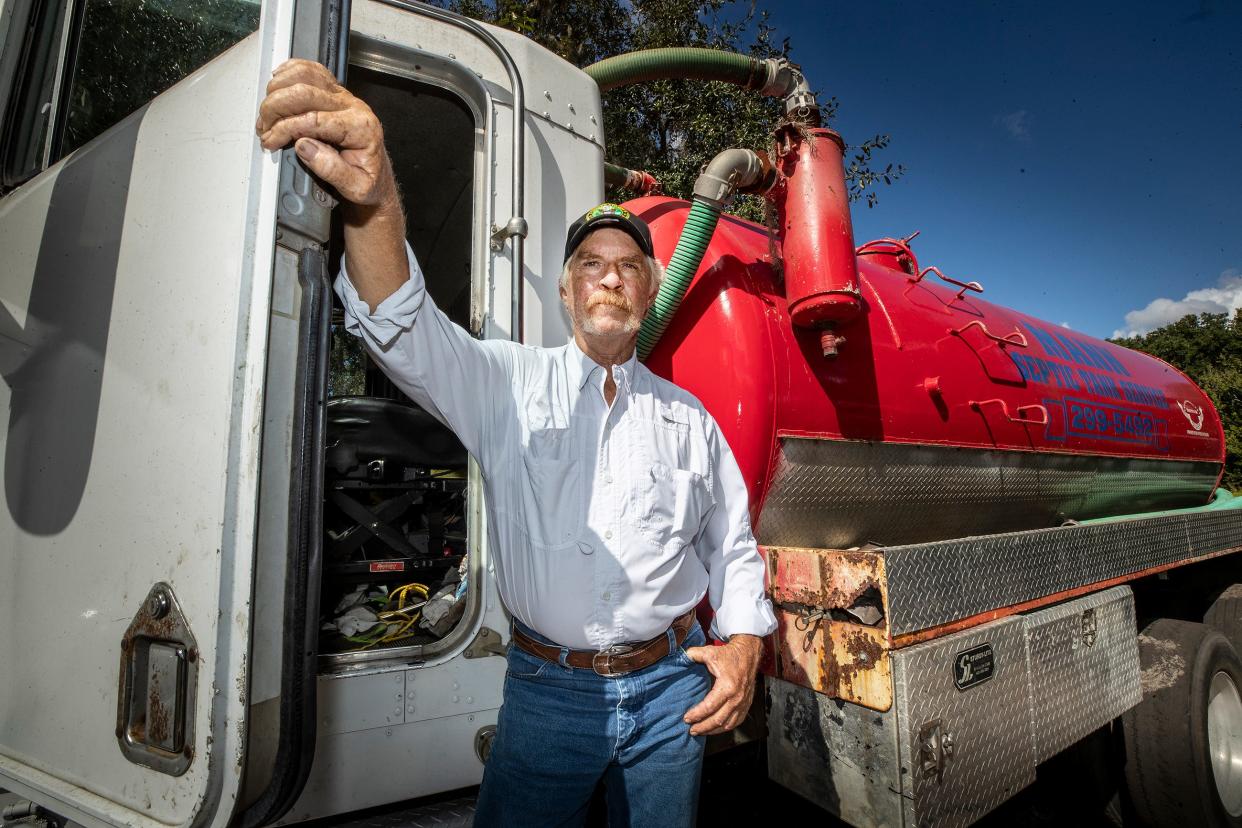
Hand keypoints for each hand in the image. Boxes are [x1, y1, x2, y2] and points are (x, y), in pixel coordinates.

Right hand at [255, 59, 397, 209]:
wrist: (378, 176)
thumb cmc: (368, 182)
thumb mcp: (356, 188)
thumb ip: (331, 169)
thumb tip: (304, 147)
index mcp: (360, 128)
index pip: (313, 119)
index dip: (285, 129)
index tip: (271, 141)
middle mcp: (353, 107)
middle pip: (305, 92)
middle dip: (276, 108)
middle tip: (264, 128)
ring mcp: (344, 97)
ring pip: (307, 75)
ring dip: (278, 90)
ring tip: (267, 113)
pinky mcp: (336, 93)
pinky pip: (313, 71)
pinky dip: (291, 71)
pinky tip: (277, 83)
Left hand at [682, 634, 761, 735]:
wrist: (748, 653)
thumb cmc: (729, 654)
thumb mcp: (709, 652)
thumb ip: (693, 655)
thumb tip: (680, 658)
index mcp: (727, 686)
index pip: (709, 707)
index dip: (696, 714)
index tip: (686, 718)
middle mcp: (736, 698)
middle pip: (717, 720)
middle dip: (703, 727)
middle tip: (691, 730)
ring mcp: (743, 703)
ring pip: (727, 724)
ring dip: (713, 730)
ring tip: (700, 731)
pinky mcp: (746, 705)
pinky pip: (736, 722)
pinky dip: (724, 728)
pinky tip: (715, 729)